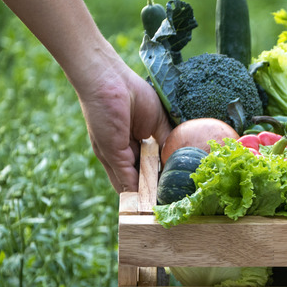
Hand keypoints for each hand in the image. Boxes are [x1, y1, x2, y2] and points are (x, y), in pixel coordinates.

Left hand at [77, 58, 170, 192]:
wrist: (108, 79)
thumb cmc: (132, 92)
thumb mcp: (157, 121)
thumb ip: (167, 141)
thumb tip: (177, 160)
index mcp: (131, 144)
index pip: (146, 169)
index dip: (158, 180)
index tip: (173, 191)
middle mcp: (121, 153)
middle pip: (138, 180)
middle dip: (152, 193)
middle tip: (170, 205)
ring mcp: (115, 156)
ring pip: (132, 183)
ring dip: (146, 196)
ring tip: (162, 208)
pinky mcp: (111, 154)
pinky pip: (127, 178)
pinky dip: (138, 191)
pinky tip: (151, 200)